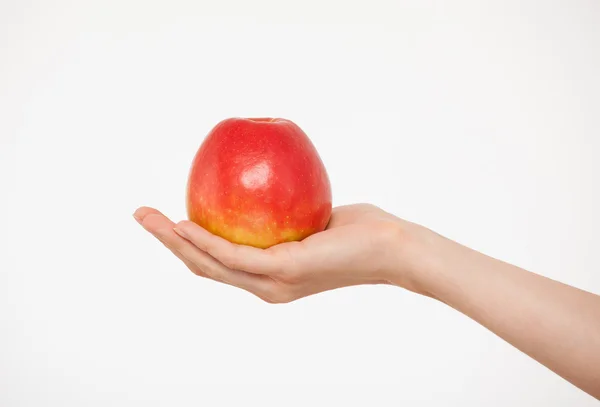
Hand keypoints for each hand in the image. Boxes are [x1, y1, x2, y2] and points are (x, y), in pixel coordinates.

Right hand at [133, 204, 424, 302]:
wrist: (392, 248)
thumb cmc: (359, 231)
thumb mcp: (314, 219)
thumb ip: (287, 213)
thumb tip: (267, 184)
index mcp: (270, 276)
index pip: (219, 262)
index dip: (187, 244)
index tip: (167, 218)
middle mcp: (266, 285)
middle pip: (203, 266)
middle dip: (167, 241)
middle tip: (141, 214)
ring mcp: (273, 282)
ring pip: (209, 264)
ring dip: (173, 240)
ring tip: (147, 216)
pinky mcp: (283, 271)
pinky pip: (233, 255)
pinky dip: (203, 241)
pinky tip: (183, 223)